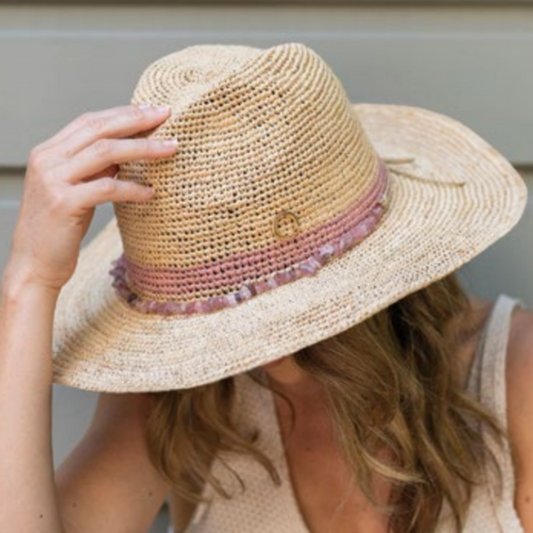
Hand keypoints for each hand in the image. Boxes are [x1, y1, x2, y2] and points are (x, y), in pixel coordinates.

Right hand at [4, 103, 177, 292]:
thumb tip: (126, 152)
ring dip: (143, 148)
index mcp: (48, 153)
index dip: (122, 113)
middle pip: (99, 128)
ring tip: (171, 147)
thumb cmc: (58, 232)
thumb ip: (94, 170)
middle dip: (136, 120)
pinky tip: (151, 192)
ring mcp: (53, 180)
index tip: (152, 110)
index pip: (90, 121)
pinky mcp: (63, 203)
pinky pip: (107, 187)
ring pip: (105, 152)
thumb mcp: (76, 191)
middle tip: (167, 115)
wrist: (34, 267)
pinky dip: (133, 188)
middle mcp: (47, 159)